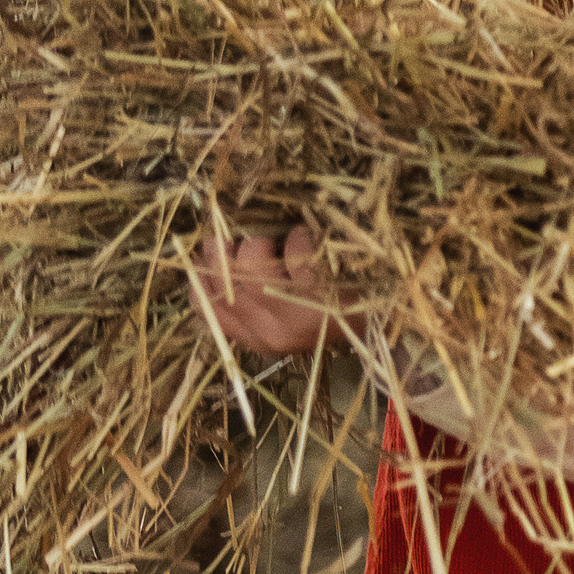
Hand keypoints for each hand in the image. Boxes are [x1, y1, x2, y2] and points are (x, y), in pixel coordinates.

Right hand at [195, 220, 337, 356]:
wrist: (374, 323)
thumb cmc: (323, 309)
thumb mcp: (279, 314)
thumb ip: (247, 296)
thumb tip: (214, 254)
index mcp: (253, 338)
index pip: (205, 308)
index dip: (199, 275)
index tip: (203, 254)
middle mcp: (270, 334)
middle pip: (224, 287)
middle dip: (221, 252)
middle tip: (232, 234)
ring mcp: (295, 321)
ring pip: (251, 272)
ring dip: (255, 244)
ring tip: (268, 236)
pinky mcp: (321, 302)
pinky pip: (295, 257)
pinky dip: (296, 239)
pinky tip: (302, 235)